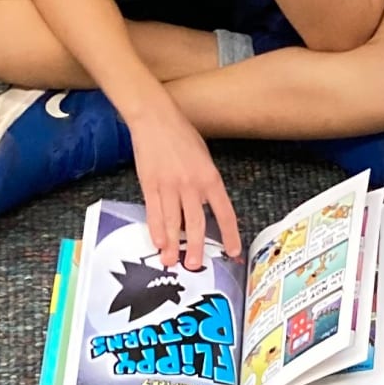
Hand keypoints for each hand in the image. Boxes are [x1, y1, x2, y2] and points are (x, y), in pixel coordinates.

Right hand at [127, 100, 240, 269]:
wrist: (155, 119)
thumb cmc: (181, 135)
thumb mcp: (204, 158)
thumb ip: (206, 183)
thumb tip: (204, 208)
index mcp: (210, 177)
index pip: (224, 212)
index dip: (229, 234)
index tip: (232, 251)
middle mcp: (192, 185)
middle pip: (197, 223)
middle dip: (197, 247)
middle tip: (195, 265)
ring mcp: (170, 186)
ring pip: (173, 222)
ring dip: (172, 244)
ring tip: (171, 261)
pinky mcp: (150, 185)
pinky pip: (154, 212)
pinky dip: (156, 229)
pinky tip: (157, 242)